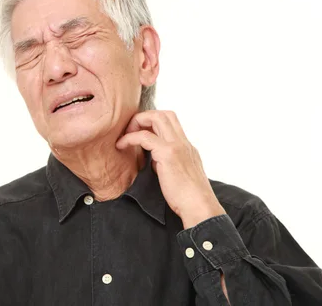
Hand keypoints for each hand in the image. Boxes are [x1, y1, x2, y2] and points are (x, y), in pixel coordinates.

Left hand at [115, 110, 225, 228]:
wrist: (199, 207)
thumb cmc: (188, 197)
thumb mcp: (178, 173)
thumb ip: (166, 162)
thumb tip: (153, 160)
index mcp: (186, 146)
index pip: (170, 122)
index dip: (152, 122)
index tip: (139, 134)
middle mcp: (183, 142)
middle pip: (164, 114)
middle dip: (144, 117)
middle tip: (130, 131)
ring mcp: (177, 146)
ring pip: (157, 117)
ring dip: (137, 122)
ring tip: (125, 136)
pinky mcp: (168, 154)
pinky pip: (144, 137)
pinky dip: (130, 138)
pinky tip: (121, 146)